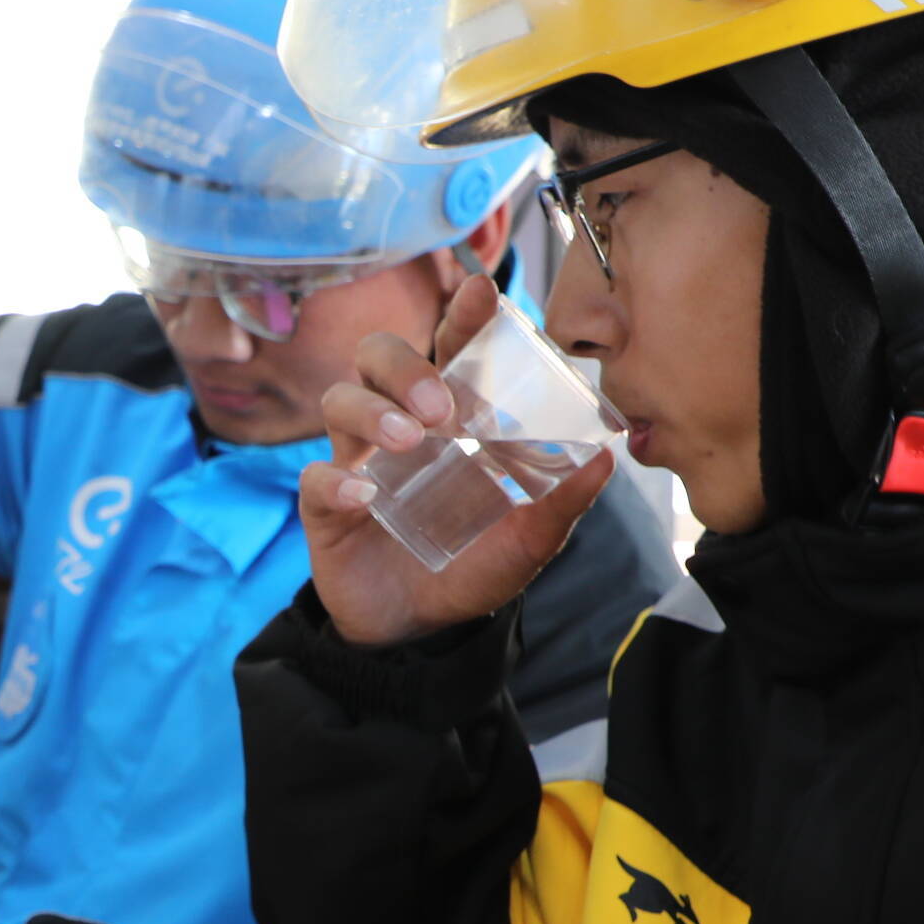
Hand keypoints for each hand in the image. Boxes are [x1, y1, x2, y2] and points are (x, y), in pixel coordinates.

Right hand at [303, 276, 612, 648]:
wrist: (424, 632)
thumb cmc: (474, 565)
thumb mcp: (530, 537)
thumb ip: (564, 500)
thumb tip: (606, 458)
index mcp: (449, 417)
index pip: (449, 349)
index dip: (460, 315)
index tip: (481, 291)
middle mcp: (397, 426)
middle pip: (377, 358)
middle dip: (405, 367)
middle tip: (441, 407)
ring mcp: (358, 461)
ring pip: (340, 402)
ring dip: (373, 412)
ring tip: (410, 441)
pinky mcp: (327, 507)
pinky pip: (317, 479)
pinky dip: (338, 481)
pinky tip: (365, 497)